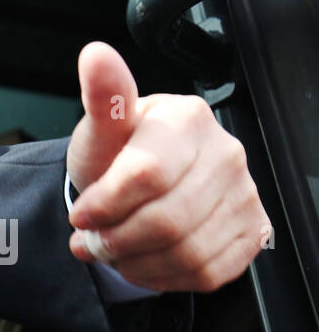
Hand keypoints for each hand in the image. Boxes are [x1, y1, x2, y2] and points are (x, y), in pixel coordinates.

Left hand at [65, 42, 269, 291]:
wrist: (139, 182)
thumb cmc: (119, 152)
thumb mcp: (100, 129)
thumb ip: (100, 98)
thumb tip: (95, 56)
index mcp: (188, 118)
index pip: (146, 174)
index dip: (104, 204)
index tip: (79, 214)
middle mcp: (226, 153)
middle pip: (167, 220)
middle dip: (116, 239)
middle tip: (90, 240)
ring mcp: (245, 194)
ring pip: (187, 252)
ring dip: (135, 261)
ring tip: (112, 249)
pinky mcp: (252, 231)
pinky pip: (207, 272)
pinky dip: (163, 275)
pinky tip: (143, 258)